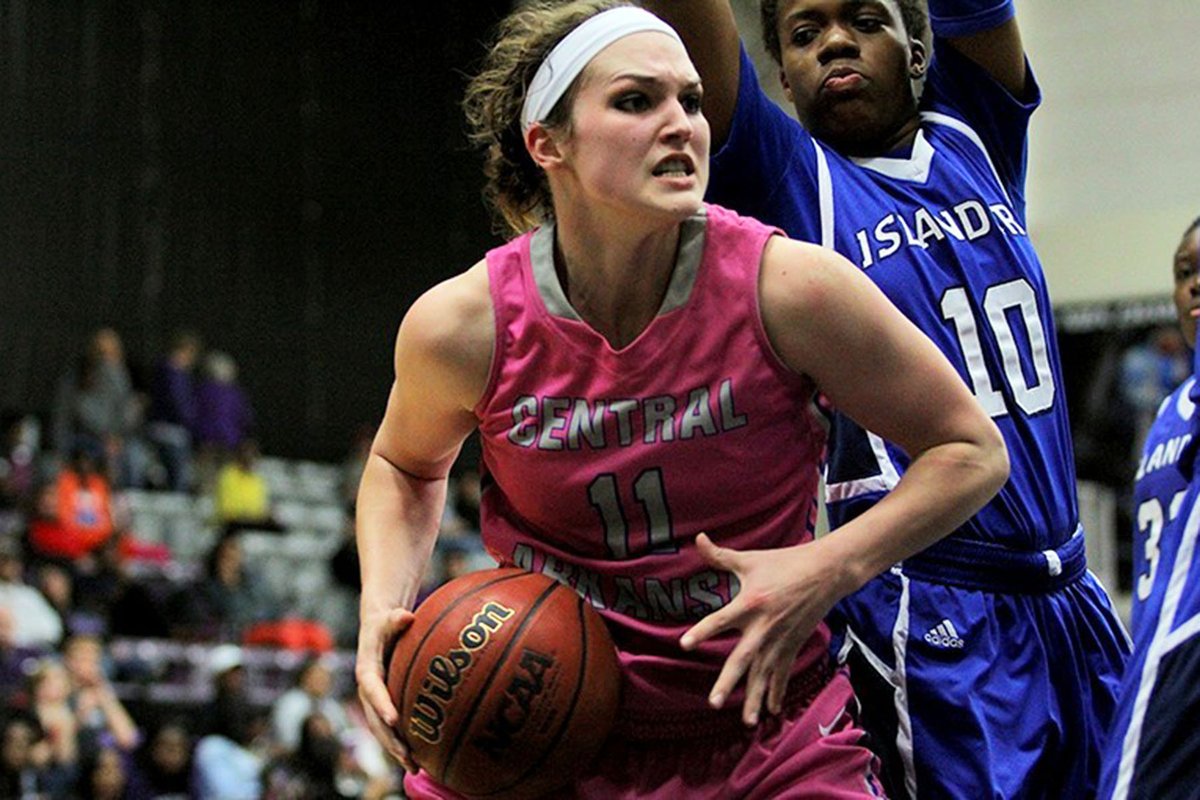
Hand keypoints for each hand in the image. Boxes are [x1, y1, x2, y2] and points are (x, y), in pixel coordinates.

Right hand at [356, 606, 416, 772]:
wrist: (378, 628)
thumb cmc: (386, 622)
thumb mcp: (388, 618)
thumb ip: (395, 619)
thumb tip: (406, 615)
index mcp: (366, 670)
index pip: (373, 690)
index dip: (382, 704)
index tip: (394, 720)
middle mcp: (368, 690)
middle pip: (376, 719)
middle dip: (390, 739)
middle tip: (407, 755)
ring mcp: (375, 700)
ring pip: (383, 729)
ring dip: (396, 748)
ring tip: (415, 767)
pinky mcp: (384, 705)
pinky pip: (391, 728)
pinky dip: (402, 743)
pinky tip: (419, 759)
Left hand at [680, 533, 845, 725]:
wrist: (827, 572)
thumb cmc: (785, 563)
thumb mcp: (751, 559)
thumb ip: (720, 555)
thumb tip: (697, 538)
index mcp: (750, 603)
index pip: (720, 620)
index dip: (702, 631)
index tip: (685, 645)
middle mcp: (764, 626)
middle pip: (742, 659)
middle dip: (729, 682)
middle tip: (714, 702)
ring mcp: (780, 639)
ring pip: (765, 674)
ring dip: (755, 698)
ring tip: (746, 721)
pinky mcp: (793, 645)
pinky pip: (783, 673)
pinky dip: (778, 692)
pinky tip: (772, 711)